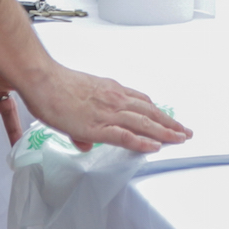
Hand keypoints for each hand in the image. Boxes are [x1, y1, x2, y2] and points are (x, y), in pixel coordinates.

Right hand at [14, 62, 191, 154]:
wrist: (43, 81)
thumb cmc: (55, 86)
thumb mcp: (78, 99)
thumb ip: (84, 122)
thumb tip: (85, 141)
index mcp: (111, 91)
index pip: (142, 102)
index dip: (158, 112)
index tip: (169, 119)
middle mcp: (115, 99)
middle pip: (150, 112)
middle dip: (170, 123)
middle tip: (184, 131)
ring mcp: (108, 112)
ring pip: (144, 123)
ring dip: (165, 132)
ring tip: (180, 139)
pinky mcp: (98, 126)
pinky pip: (126, 136)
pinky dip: (142, 142)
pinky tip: (154, 147)